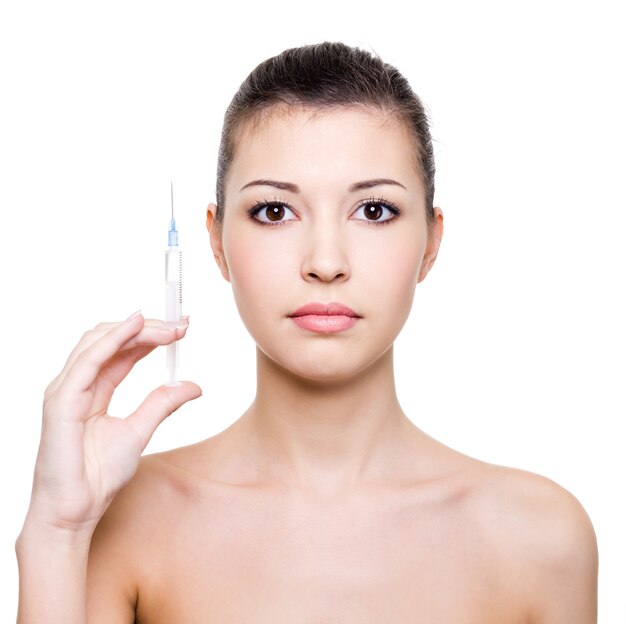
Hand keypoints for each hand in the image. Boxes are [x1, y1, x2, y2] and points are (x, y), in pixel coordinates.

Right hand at [24, 311, 201, 536]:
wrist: (75, 512)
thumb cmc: (98, 477)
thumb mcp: (140, 432)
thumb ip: (162, 404)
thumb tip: (192, 385)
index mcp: (94, 390)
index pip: (122, 350)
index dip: (151, 335)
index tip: (182, 328)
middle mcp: (77, 384)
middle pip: (110, 340)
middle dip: (147, 327)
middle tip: (180, 325)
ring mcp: (66, 390)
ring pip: (98, 342)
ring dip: (136, 328)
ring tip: (169, 326)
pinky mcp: (61, 401)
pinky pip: (88, 361)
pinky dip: (113, 339)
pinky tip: (136, 326)